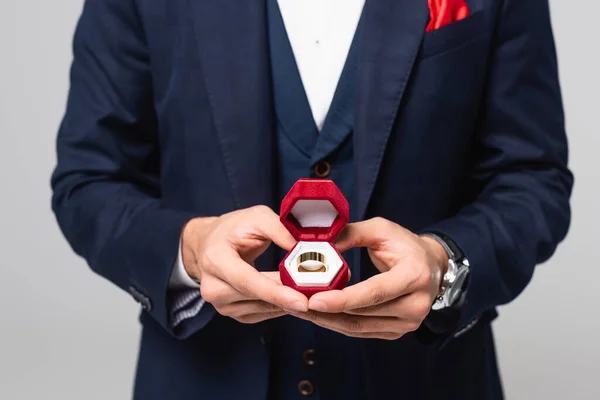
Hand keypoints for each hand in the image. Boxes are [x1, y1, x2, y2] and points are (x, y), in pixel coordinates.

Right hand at [181, 205, 308, 323]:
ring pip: (263, 309)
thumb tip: (307, 249)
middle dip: (290, 296)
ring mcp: (221, 304)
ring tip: (311, 291)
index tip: (303, 301)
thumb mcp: (257, 217)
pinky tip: (294, 296)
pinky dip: (281, 307)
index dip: (277, 293)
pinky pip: (262, 314)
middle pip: (258, 298)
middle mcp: (213, 288)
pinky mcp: (232, 313)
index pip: (248, 282)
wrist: (208, 244)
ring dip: (288, 303)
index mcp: (215, 260)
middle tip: (320, 293)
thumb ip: (281, 230)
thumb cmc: (233, 228)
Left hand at [288, 217, 447, 339]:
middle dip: (325, 311)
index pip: (374, 292)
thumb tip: (316, 244)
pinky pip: (361, 331)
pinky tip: (318, 315)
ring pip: (358, 327)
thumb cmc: (404, 244)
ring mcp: (408, 323)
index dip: (342, 299)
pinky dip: (337, 323)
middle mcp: (416, 305)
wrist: (431, 265)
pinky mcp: (397, 331)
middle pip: (362, 314)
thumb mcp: (380, 229)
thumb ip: (349, 234)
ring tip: (299, 309)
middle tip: (294, 302)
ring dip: (326, 320)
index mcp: (415, 276)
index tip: (313, 300)